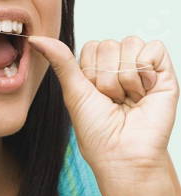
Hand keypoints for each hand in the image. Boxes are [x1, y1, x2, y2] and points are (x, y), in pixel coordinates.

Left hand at [28, 36, 179, 171]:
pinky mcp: (163, 72)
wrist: (122, 153)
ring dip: (124, 78)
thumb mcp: (73, 93)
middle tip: (112, 101)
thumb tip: (36, 39)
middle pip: (108, 45)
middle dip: (106, 78)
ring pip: (129, 44)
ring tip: (128, 100)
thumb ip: (61, 61)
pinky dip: (145, 73)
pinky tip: (144, 93)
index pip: (91, 47)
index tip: (94, 95)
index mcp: (96, 73)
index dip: (90, 71)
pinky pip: (153, 48)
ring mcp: (140, 69)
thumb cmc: (97, 132)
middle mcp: (118, 68)